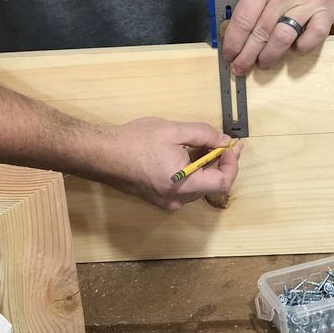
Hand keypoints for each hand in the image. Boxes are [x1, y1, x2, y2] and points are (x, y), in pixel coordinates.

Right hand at [95, 117, 242, 210]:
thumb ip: (203, 134)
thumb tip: (223, 140)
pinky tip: (187, 152)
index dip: (231, 164)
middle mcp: (177, 200)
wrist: (102, 154)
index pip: (222, 183)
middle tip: (223, 141)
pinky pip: (184, 186)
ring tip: (203, 142)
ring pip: (198, 185)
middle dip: (219, 162)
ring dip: (205, 165)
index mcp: (183, 185)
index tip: (229, 146)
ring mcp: (167, 202)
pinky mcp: (159, 198)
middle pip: (211, 185)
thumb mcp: (173, 130)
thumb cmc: (134, 142)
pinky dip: (192, 170)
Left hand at [222, 0, 333, 75]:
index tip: (229, 55)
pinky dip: (301, 48)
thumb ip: (251, 0)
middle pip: (260, 34)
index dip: (233, 43)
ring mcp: (306, 5)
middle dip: (247, 56)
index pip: (243, 20)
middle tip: (241, 68)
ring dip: (270, 57)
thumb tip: (236, 31)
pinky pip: (312, 39)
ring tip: (263, 63)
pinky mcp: (326, 13)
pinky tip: (293, 48)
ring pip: (282, 39)